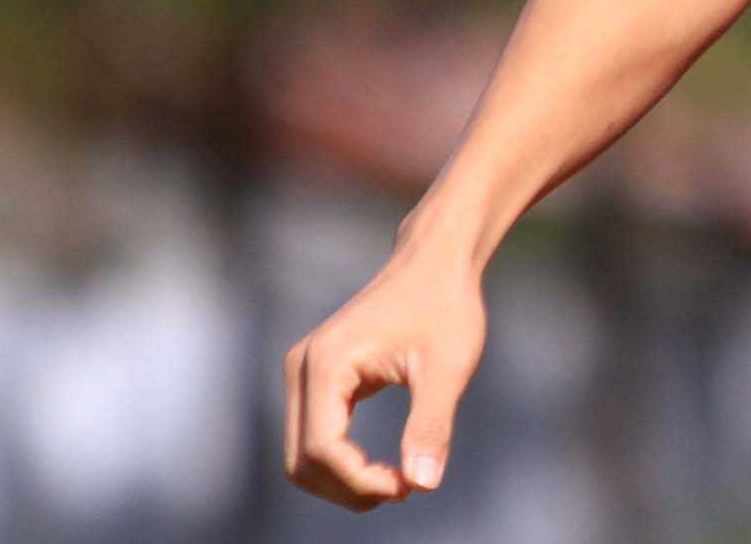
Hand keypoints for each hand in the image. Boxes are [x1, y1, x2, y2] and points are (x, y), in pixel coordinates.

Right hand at [283, 244, 486, 508]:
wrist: (437, 260)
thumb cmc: (446, 305)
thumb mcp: (448, 368)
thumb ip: (431, 427)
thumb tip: (422, 484)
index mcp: (325, 364)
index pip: (321, 449)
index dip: (359, 481)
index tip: (407, 487)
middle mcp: (301, 368)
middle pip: (301, 460)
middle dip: (347, 487)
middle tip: (403, 490)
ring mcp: (304, 371)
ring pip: (302, 454)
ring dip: (342, 479)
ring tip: (397, 482)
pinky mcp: (316, 376)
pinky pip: (314, 434)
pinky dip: (341, 460)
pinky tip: (383, 466)